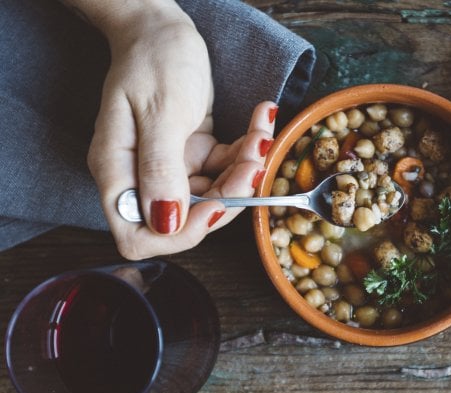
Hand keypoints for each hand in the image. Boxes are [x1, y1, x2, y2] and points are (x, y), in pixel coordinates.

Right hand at [84, 4, 276, 258]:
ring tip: (261, 135)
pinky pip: (226, 168)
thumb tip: (165, 222)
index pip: (138, 236)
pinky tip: (260, 120)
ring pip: (216, 195)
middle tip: (254, 162)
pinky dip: (247, 150)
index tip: (216, 206)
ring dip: (245, 170)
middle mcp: (142, 176)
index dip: (179, 233)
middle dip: (229, 195)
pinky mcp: (194, 154)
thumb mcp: (160, 112)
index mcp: (119, 172)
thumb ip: (160, 168)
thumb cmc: (153, 60)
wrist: (162, 28)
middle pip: (188, 219)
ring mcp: (169, 167)